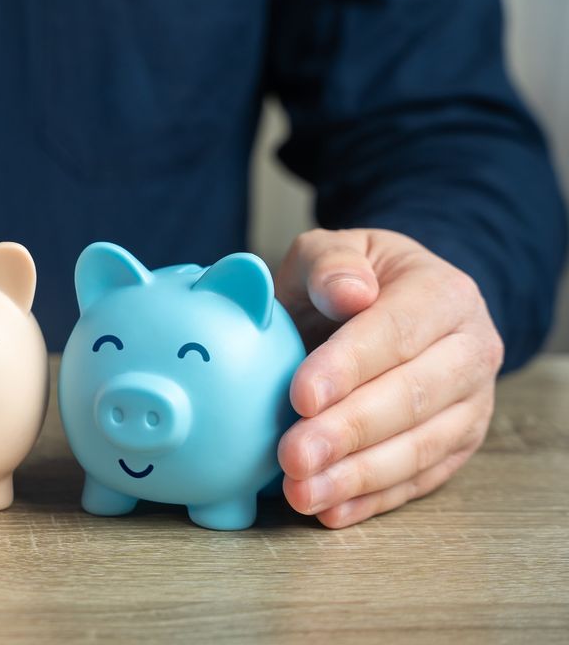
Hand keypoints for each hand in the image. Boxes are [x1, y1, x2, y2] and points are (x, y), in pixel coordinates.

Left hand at [274, 228, 503, 527]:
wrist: (391, 305)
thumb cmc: (352, 280)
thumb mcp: (335, 251)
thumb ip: (331, 264)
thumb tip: (348, 292)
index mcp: (444, 293)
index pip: (396, 333)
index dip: (348, 367)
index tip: (300, 396)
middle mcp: (471, 350)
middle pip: (411, 398)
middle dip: (348, 432)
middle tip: (292, 456)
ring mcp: (471, 404)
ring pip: (419, 448)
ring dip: (356, 477)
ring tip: (301, 493)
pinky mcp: (458, 446)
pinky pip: (419, 480)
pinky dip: (373, 500)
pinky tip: (330, 512)